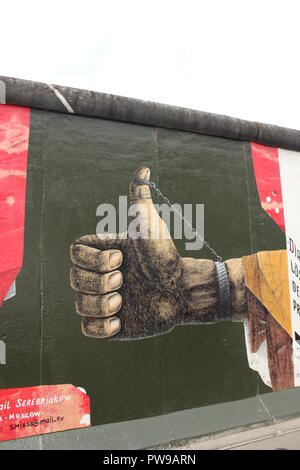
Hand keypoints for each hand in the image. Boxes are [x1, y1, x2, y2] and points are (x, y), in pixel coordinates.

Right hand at [70, 167, 243, 339]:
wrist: (181, 287)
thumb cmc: (164, 254)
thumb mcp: (149, 224)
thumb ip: (140, 198)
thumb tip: (143, 168)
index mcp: (101, 253)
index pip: (74, 254)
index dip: (93, 259)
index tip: (121, 257)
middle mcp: (98, 275)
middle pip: (74, 280)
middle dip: (98, 281)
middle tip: (124, 280)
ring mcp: (102, 300)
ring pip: (79, 305)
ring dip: (99, 304)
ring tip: (124, 301)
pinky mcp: (109, 324)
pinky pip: (87, 329)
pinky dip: (99, 327)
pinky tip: (120, 322)